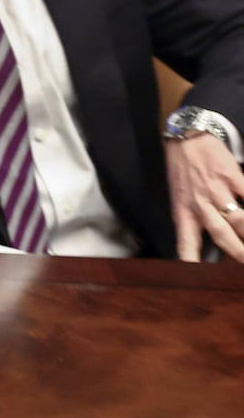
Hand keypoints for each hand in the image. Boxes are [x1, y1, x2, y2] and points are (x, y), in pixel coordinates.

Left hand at [165, 132, 243, 260]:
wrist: (186, 139)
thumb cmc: (182, 171)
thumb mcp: (179, 198)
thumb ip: (192, 219)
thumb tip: (206, 243)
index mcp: (183, 212)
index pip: (186, 242)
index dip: (192, 261)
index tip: (198, 279)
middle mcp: (200, 204)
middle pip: (221, 234)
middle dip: (238, 252)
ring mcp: (217, 190)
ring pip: (239, 218)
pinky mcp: (233, 175)